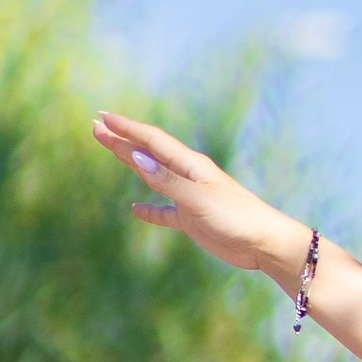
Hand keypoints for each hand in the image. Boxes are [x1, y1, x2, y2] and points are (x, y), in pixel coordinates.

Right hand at [89, 116, 309, 284]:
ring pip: (153, 177)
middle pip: (149, 153)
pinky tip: (135, 208)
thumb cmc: (237, 218)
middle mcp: (189, 177)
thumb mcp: (198, 198)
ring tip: (112, 149)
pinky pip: (165, 211)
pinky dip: (149, 209)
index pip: (153, 141)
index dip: (127, 129)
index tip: (103, 118)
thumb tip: (136, 157)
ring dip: (132, 164)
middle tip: (96, 127)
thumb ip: (167, 180)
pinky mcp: (193, 220)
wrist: (265, 243)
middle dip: (122, 140)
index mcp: (191, 165)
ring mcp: (190, 198)